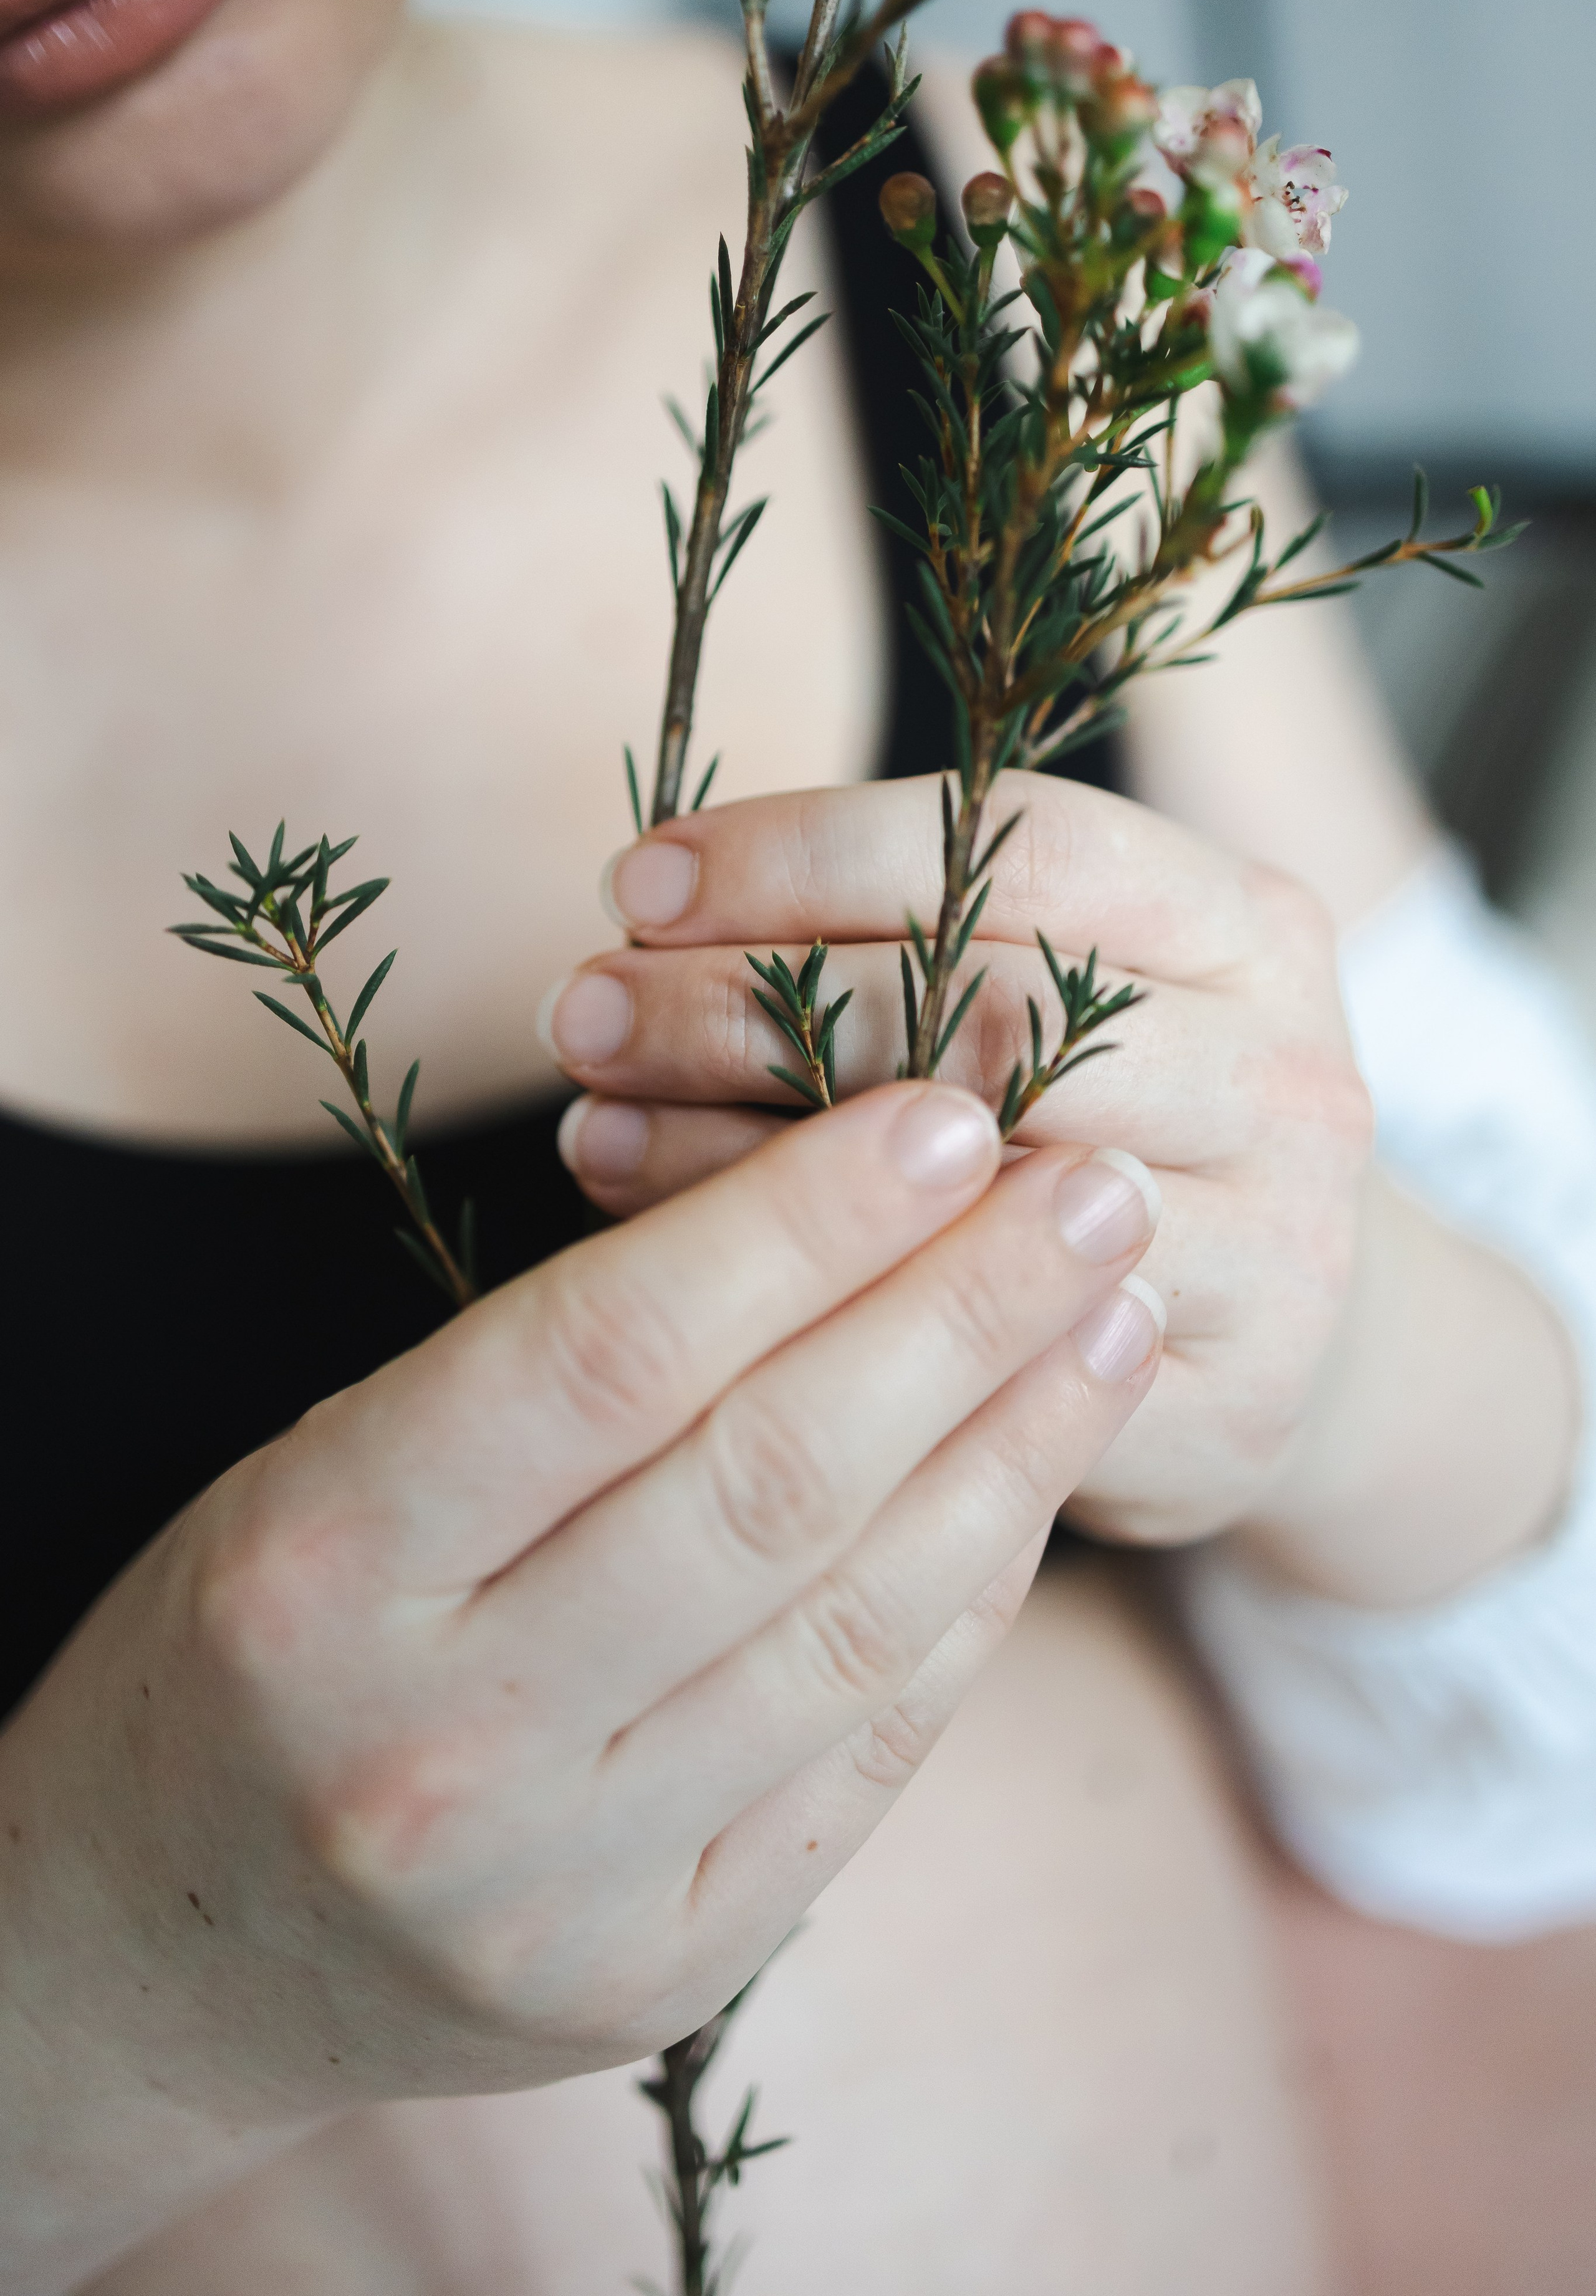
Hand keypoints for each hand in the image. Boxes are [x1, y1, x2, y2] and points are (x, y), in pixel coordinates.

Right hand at [1, 1082, 1158, 2287]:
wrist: (169, 1942)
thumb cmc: (262, 1636)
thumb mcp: (336, 1464)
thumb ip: (557, 1368)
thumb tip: (842, 1210)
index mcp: (326, 1567)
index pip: (610, 1356)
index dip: (805, 1223)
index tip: (948, 1116)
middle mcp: (443, 1745)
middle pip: (770, 1485)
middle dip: (966, 1313)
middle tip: (1093, 1189)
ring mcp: (563, 1889)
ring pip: (855, 1626)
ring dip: (1016, 1450)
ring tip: (1113, 1318)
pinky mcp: (665, 1978)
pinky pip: (867, 1755)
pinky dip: (971, 1601)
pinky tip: (1035, 1479)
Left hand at [544, 771, 1372, 1549]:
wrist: (1292, 1343)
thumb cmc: (1113, 1130)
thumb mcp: (1069, 994)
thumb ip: (913, 942)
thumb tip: (647, 925)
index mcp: (1246, 922)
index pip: (1027, 842)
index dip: (814, 850)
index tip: (640, 884)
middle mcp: (1287, 1071)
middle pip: (994, 1010)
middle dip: (753, 1006)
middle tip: (583, 1014)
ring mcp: (1278, 1246)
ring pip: (980, 1187)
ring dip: (751, 1157)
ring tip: (597, 1130)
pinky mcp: (1228, 1403)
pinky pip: (992, 1356)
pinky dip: (823, 1307)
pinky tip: (695, 1280)